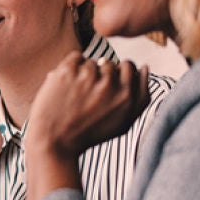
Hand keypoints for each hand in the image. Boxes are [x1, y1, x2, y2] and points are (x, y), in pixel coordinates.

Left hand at [28, 54, 148, 159]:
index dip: (117, 74)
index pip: (130, 67)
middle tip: (89, 94)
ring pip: (93, 62)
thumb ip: (141, 97)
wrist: (53, 141)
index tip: (106, 87)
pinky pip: (76, 57)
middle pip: (111, 63)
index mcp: (127, 98)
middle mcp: (111, 86)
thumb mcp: (123, 123)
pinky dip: (71, 67)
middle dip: (101, 73)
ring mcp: (89, 77)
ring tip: (76, 95)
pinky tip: (67, 85)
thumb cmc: (89, 133)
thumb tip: (145, 67)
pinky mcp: (68, 71)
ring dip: (85, 73)